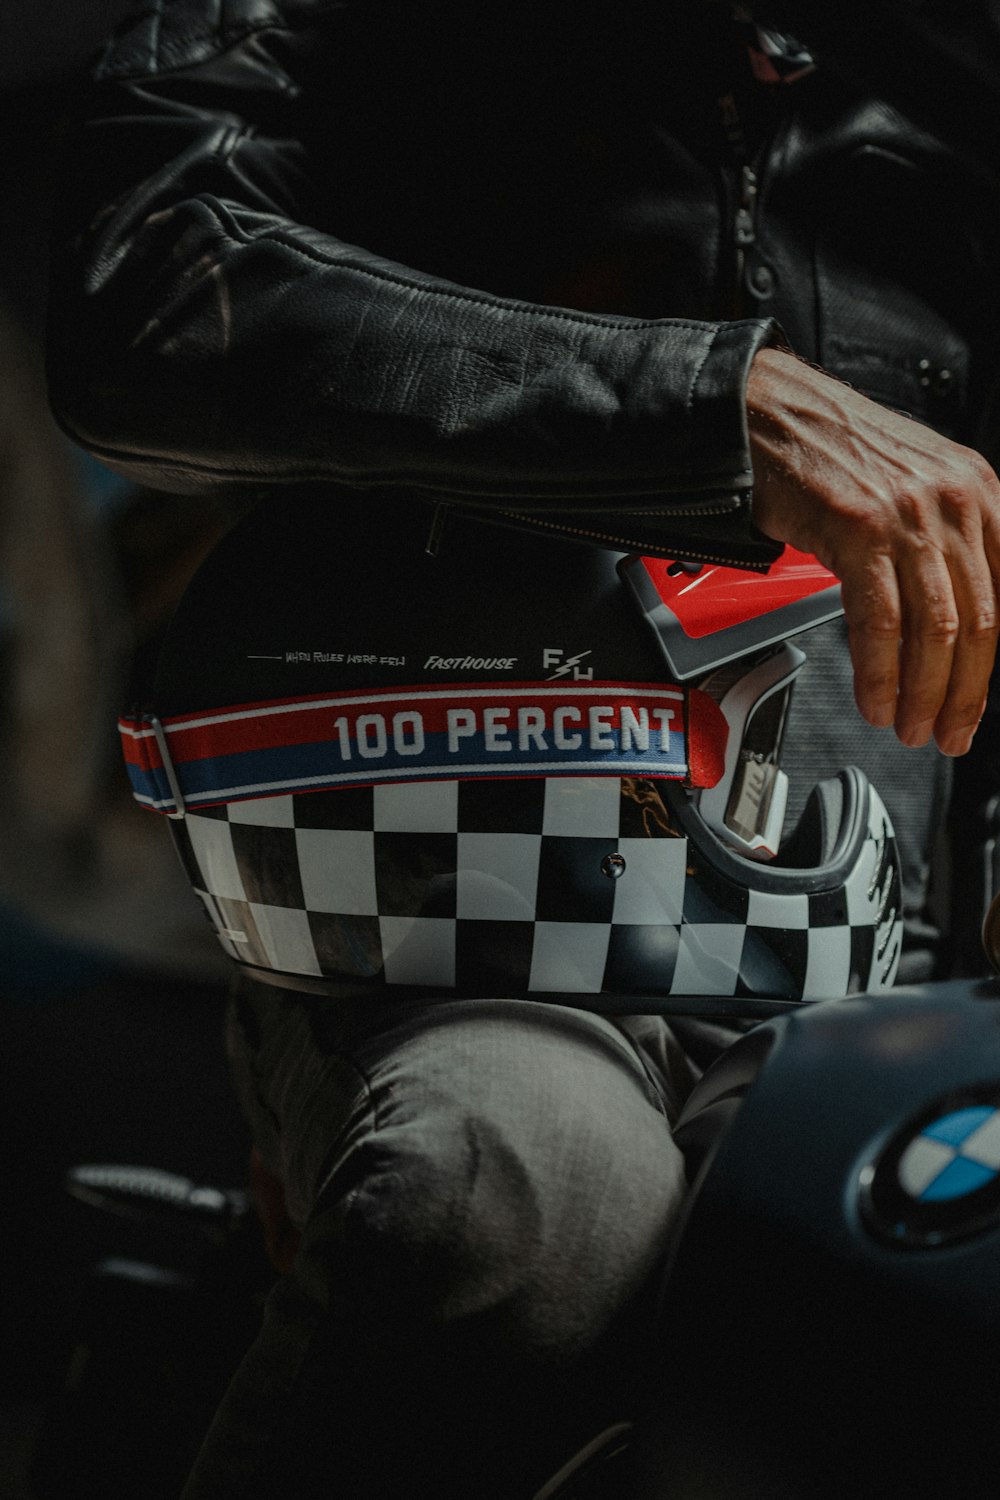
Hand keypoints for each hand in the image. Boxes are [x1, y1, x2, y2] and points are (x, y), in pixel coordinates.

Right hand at [747, 347, 999, 755]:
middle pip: (980, 623)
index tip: (973, 704)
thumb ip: (941, 545)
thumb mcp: (913, 488)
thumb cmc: (830, 452)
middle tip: (949, 733)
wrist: (768, 413)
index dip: (989, 665)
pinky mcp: (860, 527)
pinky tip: (874, 699)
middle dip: (964, 693)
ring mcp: (908, 514)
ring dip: (924, 694)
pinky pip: (880, 620)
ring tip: (910, 727)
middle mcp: (954, 500)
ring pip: (936, 629)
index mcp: (979, 493)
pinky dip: (879, 673)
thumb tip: (947, 624)